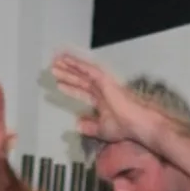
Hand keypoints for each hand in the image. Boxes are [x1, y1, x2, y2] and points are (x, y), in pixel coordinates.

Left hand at [49, 53, 170, 151]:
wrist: (136, 124)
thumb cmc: (123, 127)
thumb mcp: (102, 130)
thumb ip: (90, 127)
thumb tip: (77, 125)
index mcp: (102, 100)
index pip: (83, 91)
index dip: (71, 87)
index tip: (59, 84)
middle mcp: (102, 89)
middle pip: (81, 79)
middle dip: (67, 74)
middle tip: (53, 68)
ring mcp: (104, 83)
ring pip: (83, 72)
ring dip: (70, 66)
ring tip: (56, 61)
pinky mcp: (105, 80)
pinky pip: (89, 70)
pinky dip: (78, 65)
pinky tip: (69, 61)